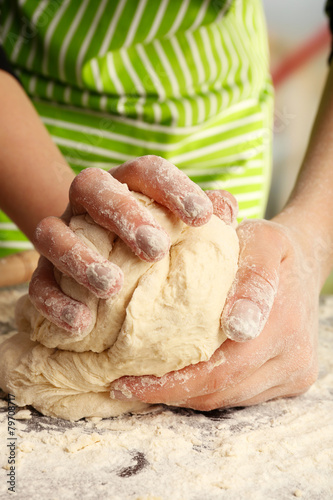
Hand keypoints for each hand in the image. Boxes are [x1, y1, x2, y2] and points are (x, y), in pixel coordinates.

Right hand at [29, 156, 236, 336]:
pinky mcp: (43, 274)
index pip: (145, 170)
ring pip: (53, 233)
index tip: (201, 216)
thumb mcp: (182, 229)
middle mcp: (87, 204)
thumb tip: (226, 208)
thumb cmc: (153, 245)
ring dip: (81, 258)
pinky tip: (81, 324)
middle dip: (123, 214)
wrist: (100, 264)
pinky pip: (39, 284)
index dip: (172, 187)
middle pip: (93, 188)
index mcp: (126, 186)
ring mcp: (61, 235)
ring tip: (111, 287)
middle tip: (156, 248)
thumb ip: (206, 218)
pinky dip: (56, 303)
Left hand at [110, 216, 319, 408]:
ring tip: (143, 385)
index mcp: (282, 314)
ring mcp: (295, 370)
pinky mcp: (294, 381)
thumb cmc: (270, 246)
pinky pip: (241, 397)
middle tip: (123, 386)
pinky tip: (179, 380)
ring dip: (185, 396)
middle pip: (222, 387)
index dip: (172, 381)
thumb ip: (245, 262)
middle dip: (168, 392)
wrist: (305, 263)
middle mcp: (293, 351)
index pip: (222, 363)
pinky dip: (206, 392)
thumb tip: (233, 314)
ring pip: (229, 398)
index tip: (127, 381)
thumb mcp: (259, 238)